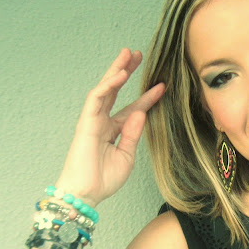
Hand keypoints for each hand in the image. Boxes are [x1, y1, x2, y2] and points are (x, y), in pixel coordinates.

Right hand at [54, 48, 165, 206]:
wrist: (86, 194)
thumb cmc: (104, 179)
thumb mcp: (127, 156)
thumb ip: (134, 134)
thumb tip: (142, 113)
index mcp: (115, 130)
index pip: (133, 108)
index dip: (148, 97)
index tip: (163, 86)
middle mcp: (104, 122)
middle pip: (116, 91)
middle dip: (126, 71)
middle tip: (138, 55)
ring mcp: (93, 120)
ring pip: (105, 89)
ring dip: (116, 70)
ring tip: (128, 54)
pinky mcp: (86, 122)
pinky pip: (96, 98)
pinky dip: (108, 85)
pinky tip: (120, 74)